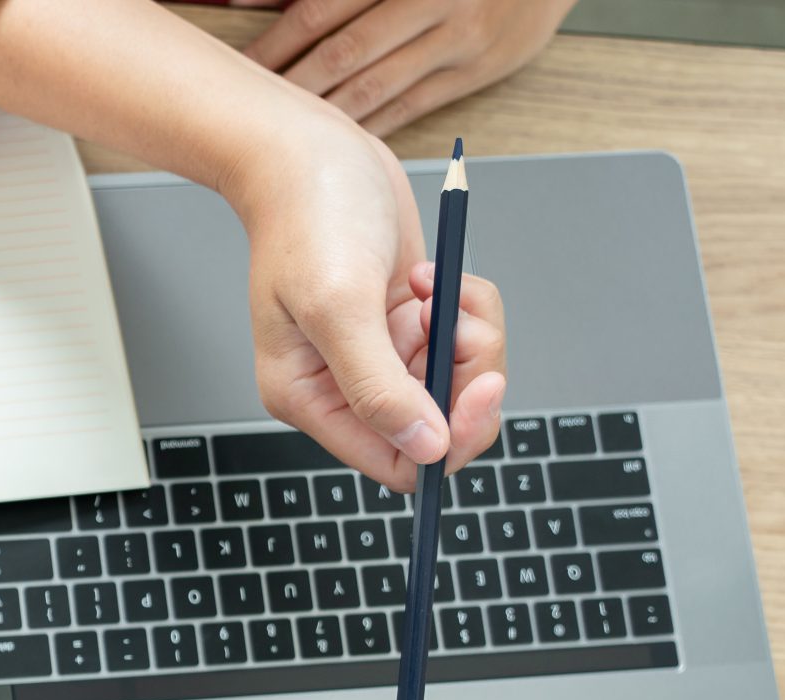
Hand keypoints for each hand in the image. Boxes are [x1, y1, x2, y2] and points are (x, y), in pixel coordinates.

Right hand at [223, 113, 504, 491]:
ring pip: (457, 381)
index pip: (396, 463)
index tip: (477, 386)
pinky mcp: (405, 323)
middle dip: (467, 376)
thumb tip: (425, 450)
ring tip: (442, 288)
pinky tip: (433, 278)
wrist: (311, 152)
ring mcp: (379, 355)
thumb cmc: (307, 217)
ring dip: (469, 333)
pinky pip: (461, 340)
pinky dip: (467, 308)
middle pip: (438, 426)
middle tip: (458, 322)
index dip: (447, 438)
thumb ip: (378, 388)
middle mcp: (345, 386)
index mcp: (311, 399)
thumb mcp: (338, 306)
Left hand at [235, 0, 579, 135]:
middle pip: (342, 53)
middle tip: (250, 109)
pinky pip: (409, 107)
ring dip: (323, 113)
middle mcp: (432, 2)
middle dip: (290, 84)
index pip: (320, 10)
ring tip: (283, 131)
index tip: (240, 67)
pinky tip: (336, 139)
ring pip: (374, 86)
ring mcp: (457, 40)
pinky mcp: (477, 71)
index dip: (275, 42)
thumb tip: (251, 0)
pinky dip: (368, 126)